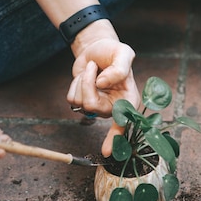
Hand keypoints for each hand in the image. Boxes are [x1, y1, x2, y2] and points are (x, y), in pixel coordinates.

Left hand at [66, 36, 139, 156]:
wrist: (98, 48)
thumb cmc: (113, 52)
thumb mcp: (124, 53)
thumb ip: (119, 68)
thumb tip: (103, 84)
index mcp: (129, 100)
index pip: (123, 122)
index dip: (114, 138)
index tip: (107, 152)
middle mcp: (114, 107)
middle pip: (92, 106)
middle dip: (88, 83)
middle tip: (94, 67)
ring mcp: (98, 106)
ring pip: (80, 102)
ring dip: (82, 80)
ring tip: (92, 69)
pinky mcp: (83, 102)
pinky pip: (72, 98)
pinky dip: (75, 83)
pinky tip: (85, 76)